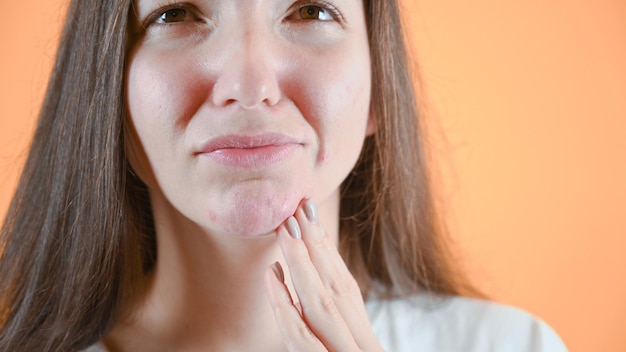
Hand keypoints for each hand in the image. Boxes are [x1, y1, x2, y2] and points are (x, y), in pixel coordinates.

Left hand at [264, 199, 384, 350]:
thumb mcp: (348, 349)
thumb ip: (335, 328)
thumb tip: (314, 279)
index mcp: (365, 341)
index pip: (346, 287)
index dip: (327, 250)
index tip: (309, 214)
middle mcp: (362, 346)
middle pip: (337, 288)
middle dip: (315, 246)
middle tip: (297, 207)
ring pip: (322, 305)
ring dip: (301, 263)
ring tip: (285, 228)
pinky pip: (301, 339)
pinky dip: (286, 306)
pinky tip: (271, 276)